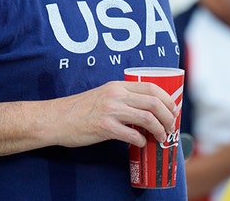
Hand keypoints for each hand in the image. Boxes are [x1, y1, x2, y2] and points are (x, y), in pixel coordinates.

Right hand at [50, 81, 179, 147]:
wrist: (56, 118)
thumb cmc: (79, 110)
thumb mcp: (103, 95)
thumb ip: (122, 99)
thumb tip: (145, 111)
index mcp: (117, 86)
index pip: (151, 87)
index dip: (168, 99)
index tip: (173, 109)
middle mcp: (116, 95)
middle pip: (154, 102)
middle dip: (168, 116)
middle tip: (171, 127)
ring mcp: (111, 111)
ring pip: (147, 118)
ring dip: (159, 130)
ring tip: (162, 137)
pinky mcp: (104, 127)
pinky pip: (131, 134)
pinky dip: (141, 140)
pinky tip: (141, 143)